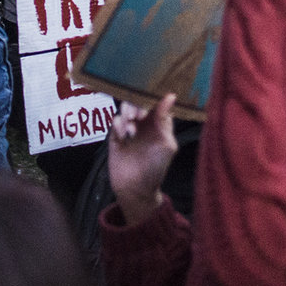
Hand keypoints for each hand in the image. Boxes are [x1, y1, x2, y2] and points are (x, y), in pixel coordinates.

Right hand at [106, 94, 178, 223]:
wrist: (136, 189)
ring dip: (127, 111)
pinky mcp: (115, 137)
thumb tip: (171, 96)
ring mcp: (129, 129)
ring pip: (125, 109)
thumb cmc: (156, 168)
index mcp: (159, 124)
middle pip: (138, 102)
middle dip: (137, 105)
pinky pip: (115, 122)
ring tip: (130, 123)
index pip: (155, 103)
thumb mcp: (166, 144)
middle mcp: (144, 124)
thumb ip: (165, 120)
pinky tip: (123, 134)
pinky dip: (118, 123)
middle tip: (139, 115)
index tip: (150, 100)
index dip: (152, 98)